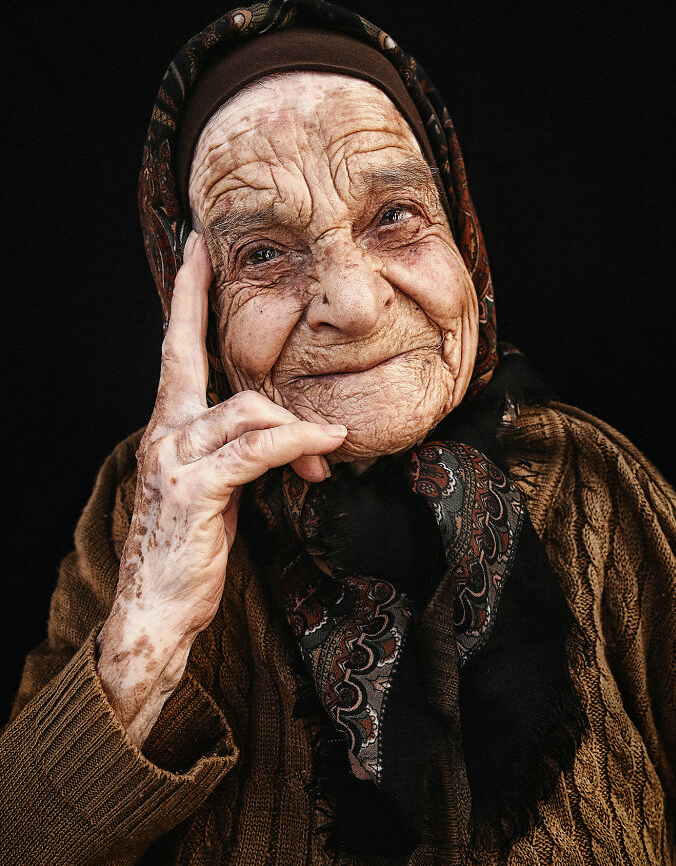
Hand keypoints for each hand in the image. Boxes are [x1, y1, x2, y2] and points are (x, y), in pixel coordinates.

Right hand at [96, 231, 345, 743]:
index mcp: (169, 432)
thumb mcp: (216, 492)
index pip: (175, 354)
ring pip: (246, 409)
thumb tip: (291, 434)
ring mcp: (175, 461)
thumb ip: (241, 453)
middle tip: (208, 253)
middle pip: (189, 357)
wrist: (157, 612)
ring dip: (296, 424)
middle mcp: (164, 436)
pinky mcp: (196, 490)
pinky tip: (323, 448)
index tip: (194, 254)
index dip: (184, 302)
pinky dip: (296, 442)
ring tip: (328, 448)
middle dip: (196, 301)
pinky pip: (257, 449)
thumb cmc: (189, 552)